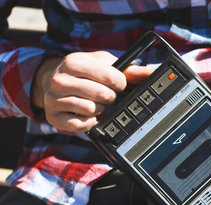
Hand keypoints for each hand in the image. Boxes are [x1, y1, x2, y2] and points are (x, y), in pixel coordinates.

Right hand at [31, 51, 153, 132]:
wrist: (50, 79)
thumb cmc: (83, 71)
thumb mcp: (103, 63)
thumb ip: (128, 70)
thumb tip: (150, 73)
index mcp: (74, 62)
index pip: (111, 78)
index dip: (120, 83)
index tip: (117, 84)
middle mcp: (60, 80)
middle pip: (103, 95)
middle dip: (110, 97)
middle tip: (104, 93)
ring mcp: (53, 99)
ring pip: (92, 110)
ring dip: (99, 109)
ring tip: (93, 101)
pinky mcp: (53, 117)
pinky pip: (81, 125)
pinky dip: (89, 122)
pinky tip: (85, 114)